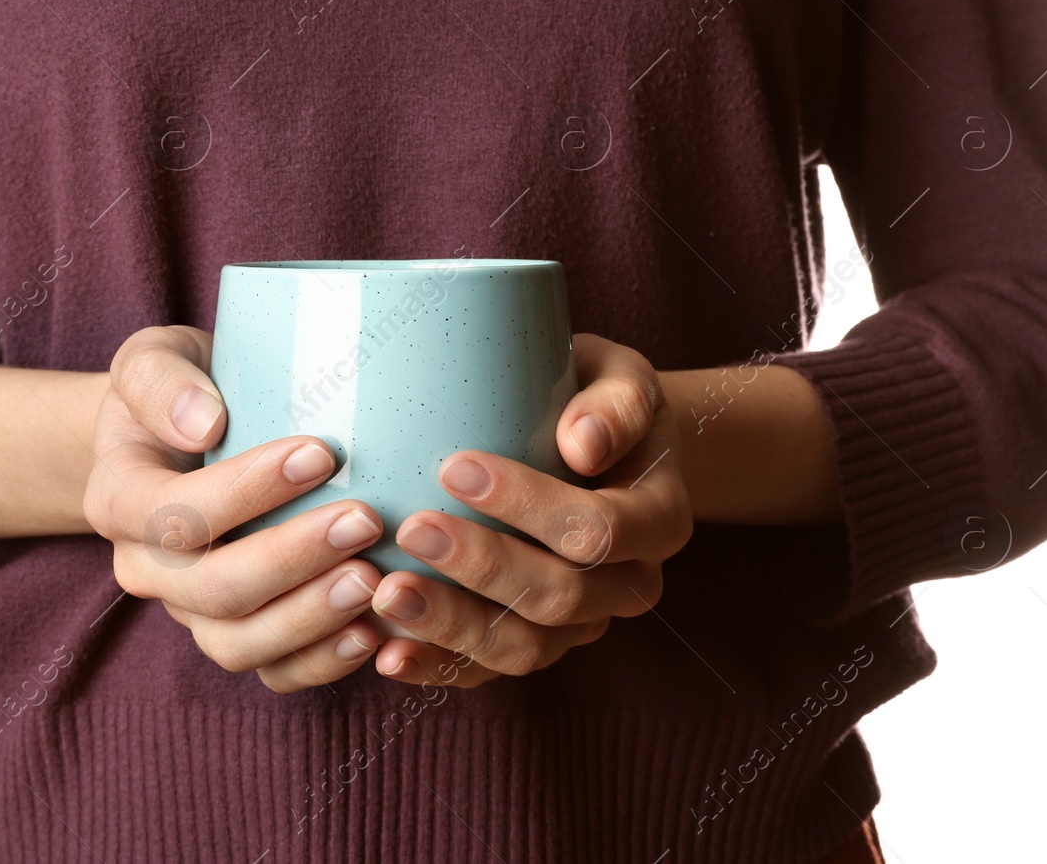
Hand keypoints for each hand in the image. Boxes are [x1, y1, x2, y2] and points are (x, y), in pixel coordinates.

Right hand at [83, 325, 386, 692]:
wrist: (184, 435)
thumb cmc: (180, 388)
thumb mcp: (154, 358)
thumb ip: (162, 378)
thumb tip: (204, 419)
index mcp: (118, 500)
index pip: (175, 512)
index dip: (246, 491)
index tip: (321, 452)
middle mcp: (144, 568)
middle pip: (212, 588)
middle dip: (292, 558)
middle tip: (365, 520)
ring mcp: (188, 612)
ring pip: (237, 644)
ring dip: (309, 619)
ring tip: (374, 581)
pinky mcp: (234, 636)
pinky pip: (271, 672)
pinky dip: (322, 662)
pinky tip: (373, 631)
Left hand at [368, 333, 691, 687]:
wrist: (593, 445)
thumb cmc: (595, 400)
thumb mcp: (618, 376)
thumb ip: (617, 402)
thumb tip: (584, 443)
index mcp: (658, 519)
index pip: (600, 529)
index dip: (530, 506)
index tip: (455, 468)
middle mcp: (630, 584)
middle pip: (563, 598)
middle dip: (483, 567)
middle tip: (412, 528)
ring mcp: (583, 624)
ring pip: (526, 648)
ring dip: (453, 626)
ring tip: (387, 594)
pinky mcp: (535, 643)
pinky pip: (490, 671)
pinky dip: (438, 667)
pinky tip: (388, 653)